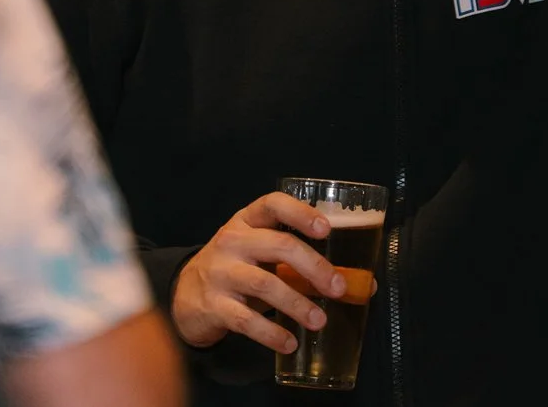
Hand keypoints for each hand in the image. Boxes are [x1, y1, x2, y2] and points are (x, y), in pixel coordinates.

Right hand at [170, 193, 347, 353]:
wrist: (184, 296)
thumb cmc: (237, 268)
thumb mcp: (260, 254)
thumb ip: (301, 263)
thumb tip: (363, 284)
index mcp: (246, 221)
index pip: (272, 204)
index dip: (300, 213)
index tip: (326, 229)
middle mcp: (232, 241)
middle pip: (278, 245)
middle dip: (314, 266)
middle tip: (337, 288)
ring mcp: (220, 273)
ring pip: (264, 285)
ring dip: (297, 304)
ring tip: (320, 321)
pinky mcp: (213, 305)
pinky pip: (246, 320)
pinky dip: (271, 333)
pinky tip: (290, 343)